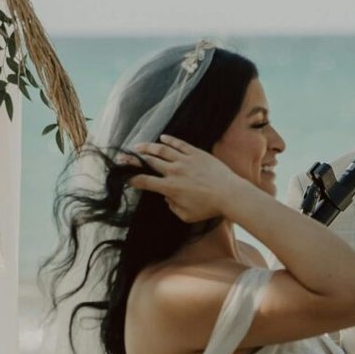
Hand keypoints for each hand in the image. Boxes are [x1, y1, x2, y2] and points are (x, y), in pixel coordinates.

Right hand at [127, 135, 242, 224]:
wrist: (229, 194)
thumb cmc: (209, 208)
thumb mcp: (186, 215)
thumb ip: (172, 207)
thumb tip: (167, 198)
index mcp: (170, 187)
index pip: (145, 181)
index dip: (133, 179)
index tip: (127, 178)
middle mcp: (174, 171)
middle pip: (149, 162)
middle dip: (134, 160)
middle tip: (125, 157)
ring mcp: (185, 160)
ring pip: (162, 150)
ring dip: (148, 147)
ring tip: (139, 145)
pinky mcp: (196, 153)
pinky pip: (179, 144)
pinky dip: (169, 140)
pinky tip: (162, 138)